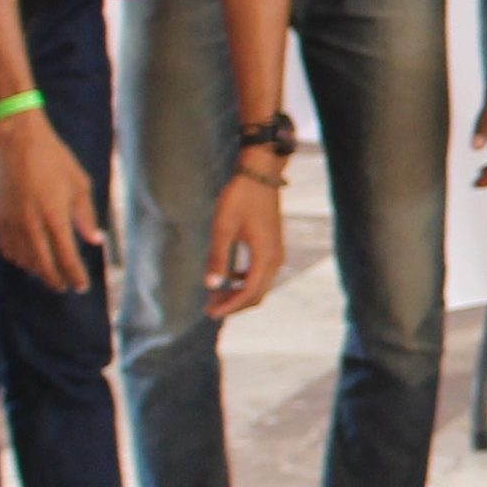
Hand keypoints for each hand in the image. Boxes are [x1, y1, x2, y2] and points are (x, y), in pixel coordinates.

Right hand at [0, 107, 106, 290]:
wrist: (17, 139)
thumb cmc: (54, 158)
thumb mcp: (79, 184)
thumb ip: (86, 215)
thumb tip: (95, 240)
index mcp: (55, 218)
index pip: (67, 258)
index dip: (75, 276)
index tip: (81, 286)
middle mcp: (32, 225)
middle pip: (43, 265)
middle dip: (56, 279)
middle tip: (64, 287)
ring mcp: (12, 222)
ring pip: (23, 259)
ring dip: (36, 270)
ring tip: (47, 273)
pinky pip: (6, 247)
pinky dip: (17, 258)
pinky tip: (25, 259)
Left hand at [201, 167, 286, 317]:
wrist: (259, 174)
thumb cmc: (240, 197)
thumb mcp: (223, 227)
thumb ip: (218, 257)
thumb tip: (211, 286)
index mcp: (265, 256)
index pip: (249, 293)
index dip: (230, 306)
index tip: (210, 312)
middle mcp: (275, 259)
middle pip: (257, 294)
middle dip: (234, 304)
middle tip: (210, 308)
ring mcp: (276, 253)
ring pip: (260, 285)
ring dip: (239, 294)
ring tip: (216, 295)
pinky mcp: (272, 247)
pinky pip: (261, 274)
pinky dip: (245, 281)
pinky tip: (228, 277)